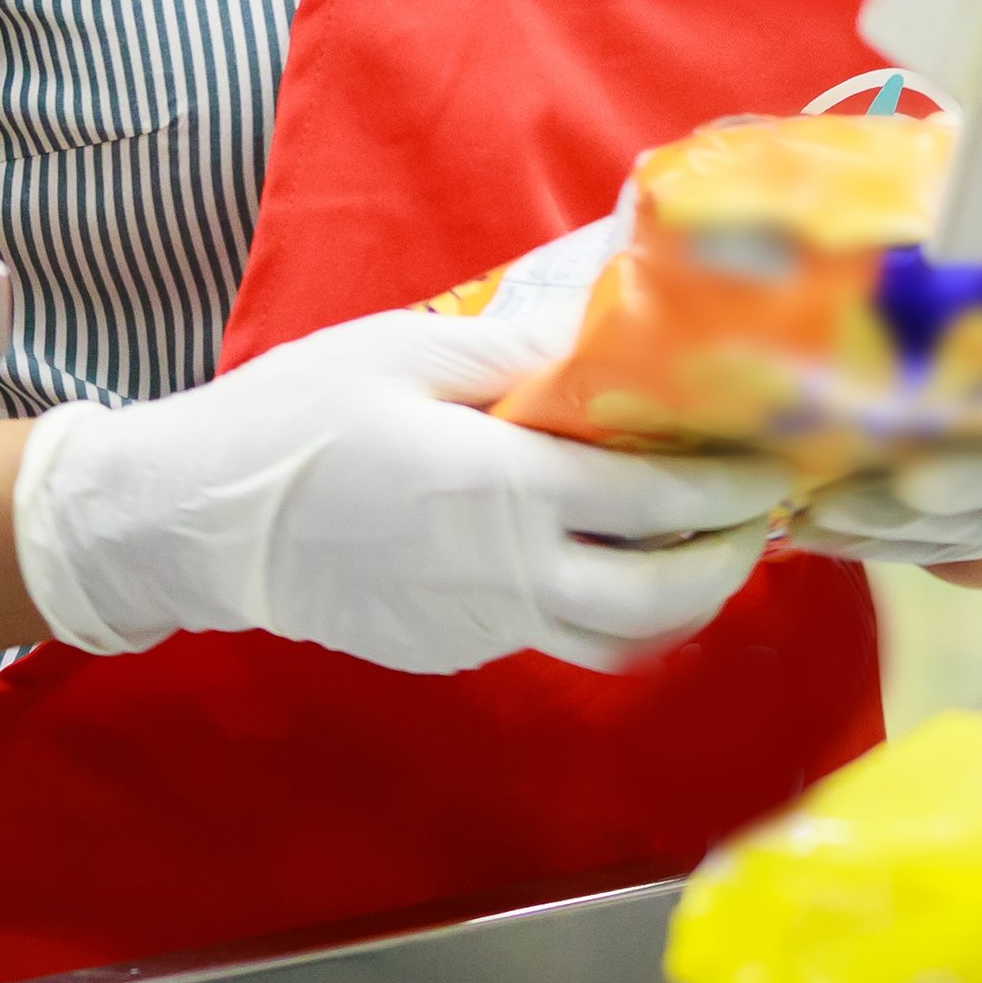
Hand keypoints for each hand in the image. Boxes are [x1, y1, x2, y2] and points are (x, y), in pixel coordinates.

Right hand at [12, 282, 783, 675]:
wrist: (199, 523)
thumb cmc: (294, 420)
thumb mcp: (406, 350)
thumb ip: (515, 351)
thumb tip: (604, 333)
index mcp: (505, 490)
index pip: (659, 504)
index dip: (735, 490)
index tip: (782, 465)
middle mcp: (509, 574)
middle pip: (664, 598)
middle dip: (733, 560)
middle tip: (768, 519)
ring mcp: (482, 624)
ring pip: (618, 643)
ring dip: (682, 606)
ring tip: (709, 552)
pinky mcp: (454, 649)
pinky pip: (555, 639)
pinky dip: (608, 614)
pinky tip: (610, 564)